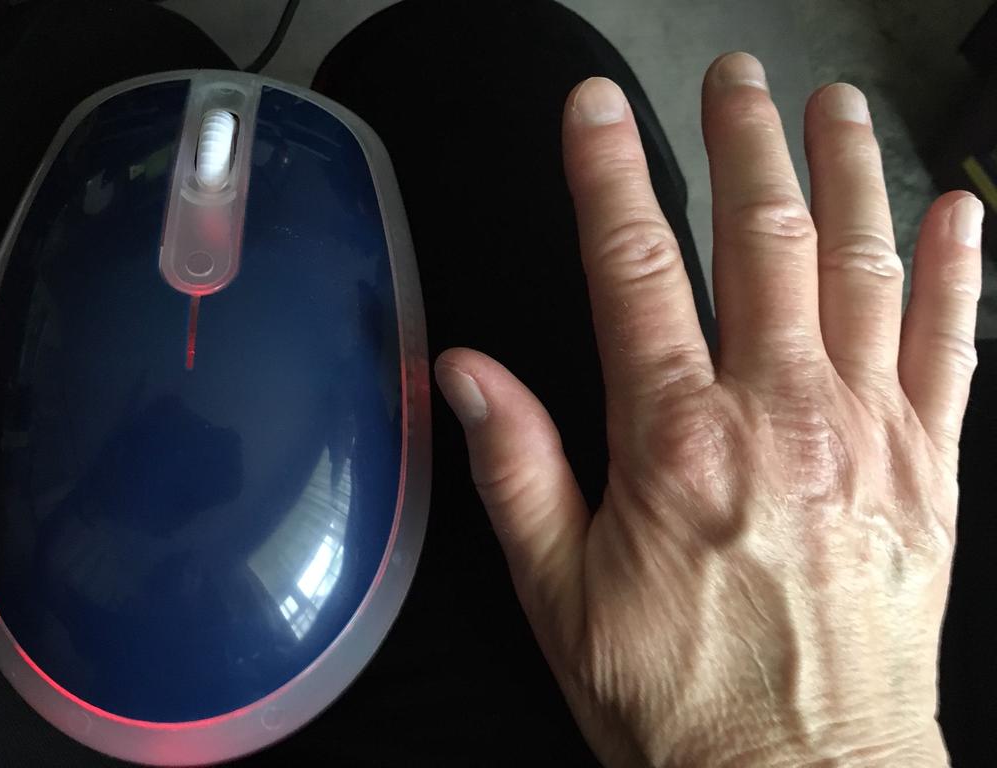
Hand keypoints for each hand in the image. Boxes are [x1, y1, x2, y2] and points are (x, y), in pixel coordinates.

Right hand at [433, 52, 981, 766]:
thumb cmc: (680, 696)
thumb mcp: (558, 591)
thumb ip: (515, 466)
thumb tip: (467, 373)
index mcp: (676, 439)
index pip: (634, 267)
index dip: (608, 175)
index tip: (595, 111)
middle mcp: (778, 413)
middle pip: (763, 237)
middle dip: (744, 141)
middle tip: (734, 77)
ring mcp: (866, 433)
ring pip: (863, 266)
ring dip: (850, 172)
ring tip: (836, 105)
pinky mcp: (928, 470)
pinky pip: (954, 346)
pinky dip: (955, 270)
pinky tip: (953, 212)